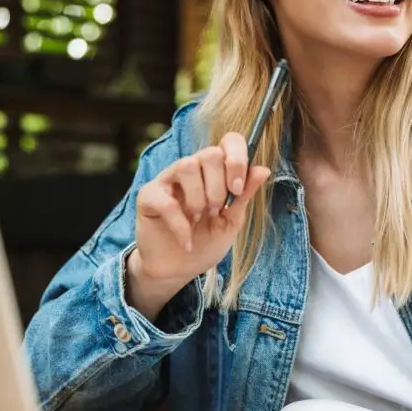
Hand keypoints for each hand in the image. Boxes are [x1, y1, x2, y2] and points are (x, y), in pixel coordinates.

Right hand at [127, 132, 271, 314]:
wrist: (180, 269)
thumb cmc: (206, 241)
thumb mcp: (232, 220)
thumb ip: (244, 194)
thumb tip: (263, 170)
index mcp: (214, 171)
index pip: (229, 141)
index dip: (237, 159)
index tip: (237, 189)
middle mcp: (191, 169)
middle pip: (209, 154)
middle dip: (218, 187)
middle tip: (216, 211)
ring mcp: (167, 180)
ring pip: (187, 166)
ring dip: (199, 198)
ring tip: (199, 219)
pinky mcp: (148, 197)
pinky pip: (166, 201)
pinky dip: (181, 225)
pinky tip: (186, 241)